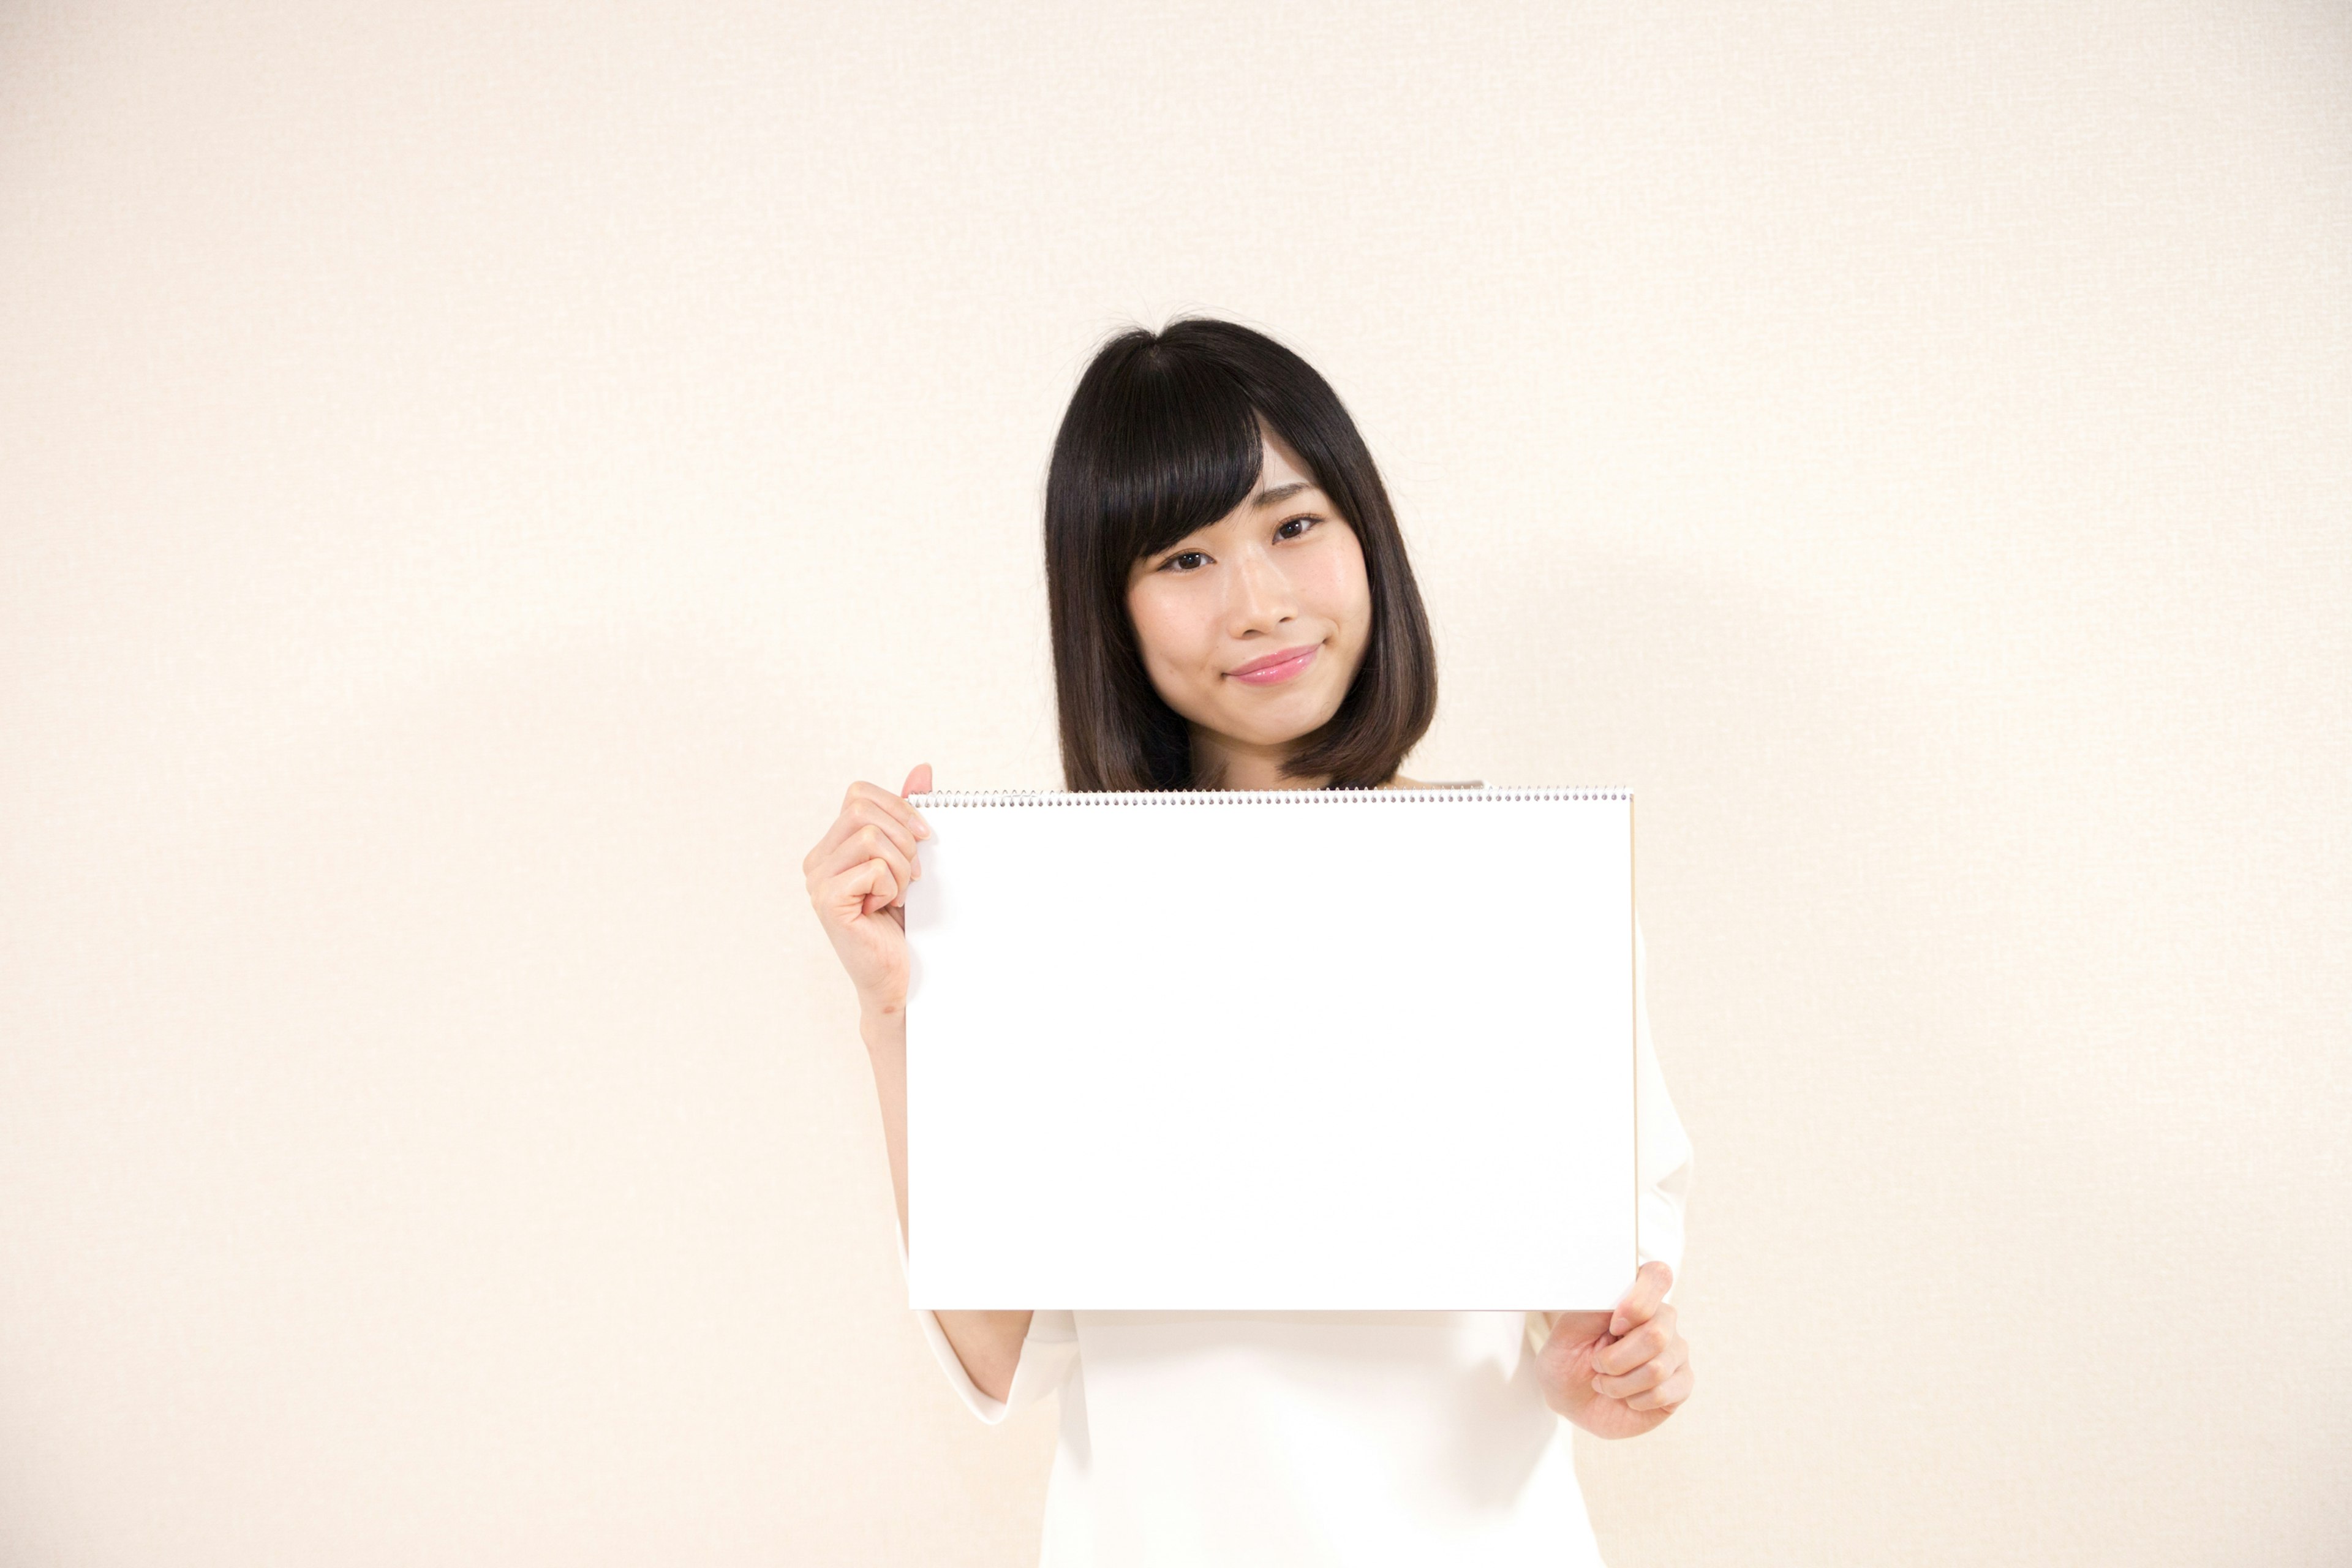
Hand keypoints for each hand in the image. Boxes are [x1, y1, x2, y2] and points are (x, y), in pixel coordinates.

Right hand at [803, 763, 932, 1014]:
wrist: (897, 976)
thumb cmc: (901, 922)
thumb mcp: (909, 858)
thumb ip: (908, 814)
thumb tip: (922, 769)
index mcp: (832, 845)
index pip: (859, 794)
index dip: (898, 807)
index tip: (924, 837)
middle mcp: (817, 860)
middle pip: (863, 809)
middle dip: (903, 838)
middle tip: (913, 874)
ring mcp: (817, 881)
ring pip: (870, 837)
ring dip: (901, 867)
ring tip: (898, 895)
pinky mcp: (828, 901)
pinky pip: (872, 868)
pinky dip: (891, 886)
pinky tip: (885, 908)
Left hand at [1535, 1262, 1692, 1438]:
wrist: (1572, 1400)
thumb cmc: (1569, 1360)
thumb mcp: (1567, 1332)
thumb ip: (1593, 1309)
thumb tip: (1620, 1298)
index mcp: (1635, 1296)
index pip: (1658, 1276)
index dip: (1637, 1303)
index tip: (1613, 1326)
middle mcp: (1662, 1320)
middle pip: (1656, 1334)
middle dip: (1614, 1359)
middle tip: (1597, 1364)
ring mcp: (1676, 1352)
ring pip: (1657, 1368)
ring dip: (1619, 1384)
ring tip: (1606, 1383)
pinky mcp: (1682, 1384)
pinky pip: (1663, 1394)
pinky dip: (1634, 1400)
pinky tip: (1626, 1397)